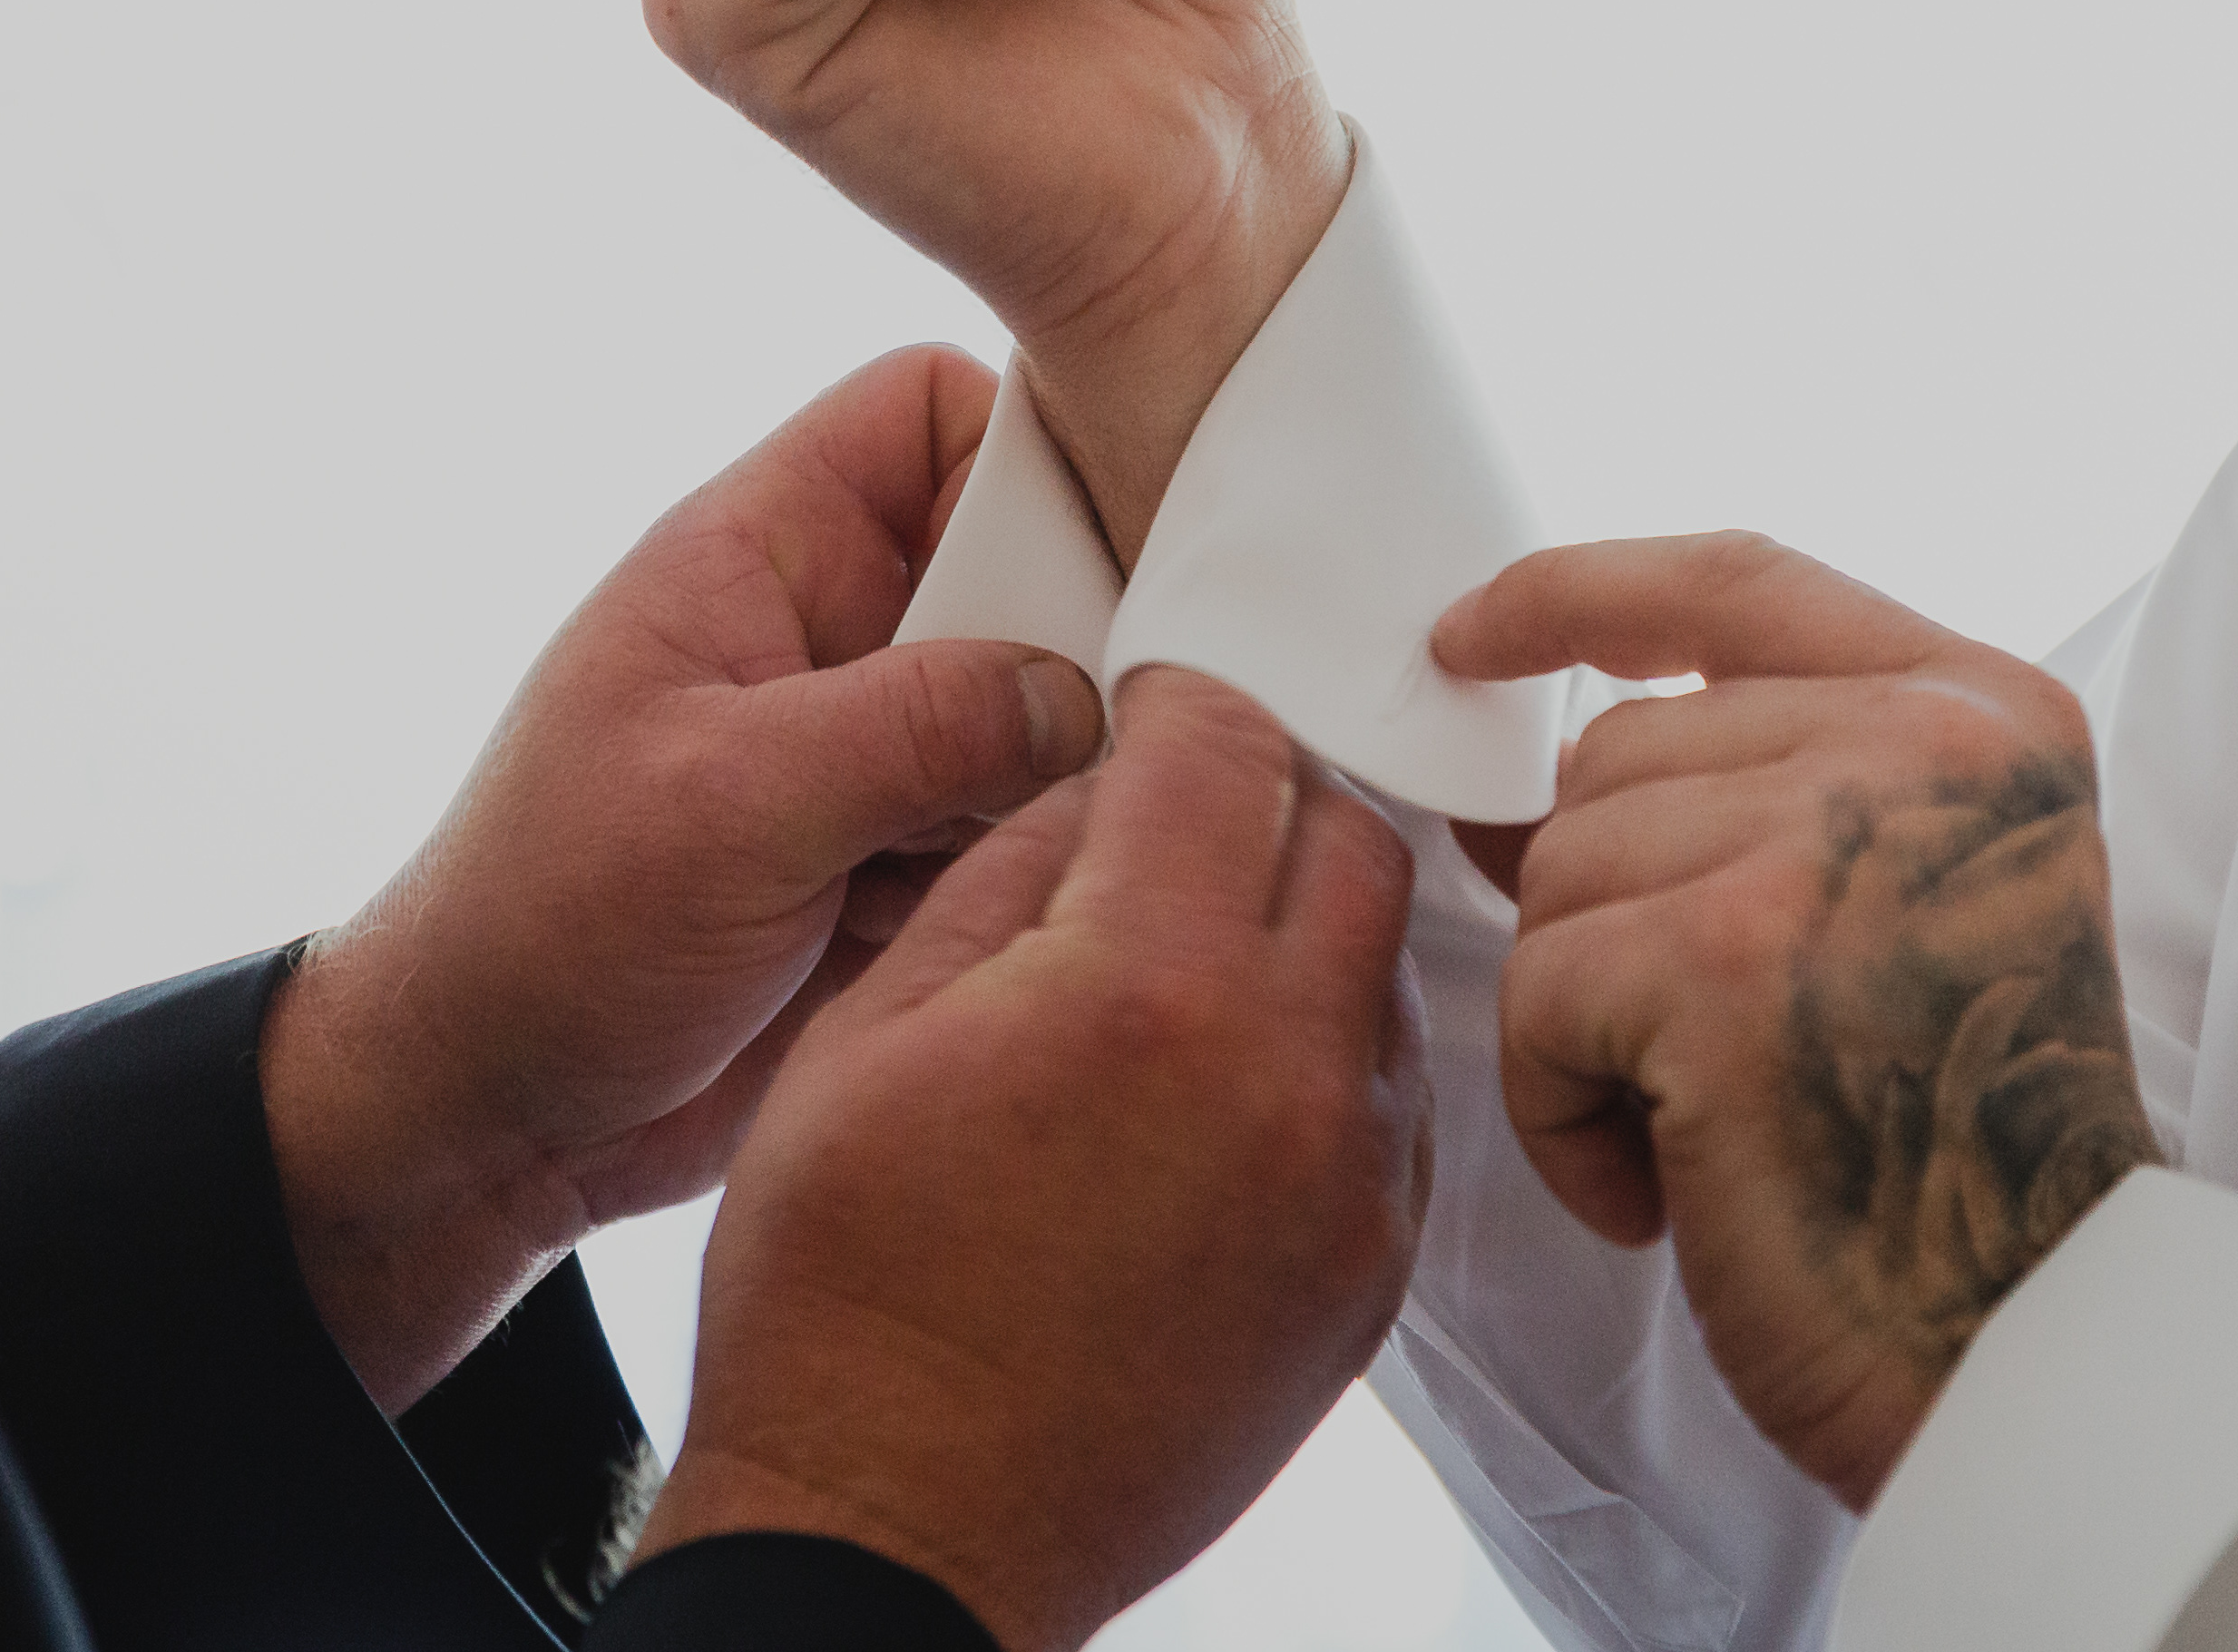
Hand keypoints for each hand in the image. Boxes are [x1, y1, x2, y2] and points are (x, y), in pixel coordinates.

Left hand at [257, 347, 1108, 1408]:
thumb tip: (1082, 693)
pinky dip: (1044, 865)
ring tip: (1051, 845)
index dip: (1027, 446)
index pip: (928, 410)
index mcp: (758, 556)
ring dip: (1067, 771)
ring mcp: (872, 752)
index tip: (1108, 542)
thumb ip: (916, 724)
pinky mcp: (902, 863)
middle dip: (1081, 633)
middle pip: (1019, 559)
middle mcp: (828, 633)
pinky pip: (1024, 824)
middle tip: (1122, 723)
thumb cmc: (549, 928)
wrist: (488, 1119)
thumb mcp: (728, 804)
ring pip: (1043, 701)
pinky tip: (1026, 923)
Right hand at [636, 667, 1429, 1651]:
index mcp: (1141, 983)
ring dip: (1309, 927)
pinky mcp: (1370, 1275)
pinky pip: (1393, 1101)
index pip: (1224, 747)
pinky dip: (1330, 1053)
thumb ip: (1006, 874)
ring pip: (1385, 964)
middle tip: (1182, 823)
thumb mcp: (868, 1029)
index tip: (1150, 714)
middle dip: (1265, 800)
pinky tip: (1230, 1080)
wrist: (899, 1533)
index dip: (1178, 704)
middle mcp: (1279, 1068)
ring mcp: (1346, 1181)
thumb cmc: (844, 1295)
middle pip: (1344, 836)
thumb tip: (1101, 793)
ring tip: (1199, 960)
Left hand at [1434, 538, 2160, 1508]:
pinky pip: (1535, 995)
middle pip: (1617, 754)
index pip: (1734, 582)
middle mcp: (1924, 748)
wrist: (2035, 1361)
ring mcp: (1826, 843)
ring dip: (1589, 1028)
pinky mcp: (1724, 963)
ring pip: (1561, 873)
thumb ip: (1750, 796)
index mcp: (1986, 715)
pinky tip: (1669, 1193)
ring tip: (1714, 1134)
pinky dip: (1564, 1116)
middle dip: (1609, 913)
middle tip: (1714, 1064)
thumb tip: (1515, 782)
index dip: (1579, 591)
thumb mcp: (1902, 912)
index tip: (1469, 632)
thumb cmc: (1953, 1165)